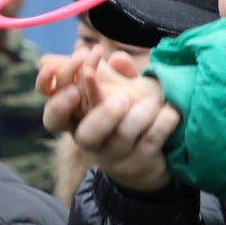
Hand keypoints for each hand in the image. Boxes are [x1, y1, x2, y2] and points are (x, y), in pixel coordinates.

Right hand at [43, 49, 175, 193]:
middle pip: (85, 135)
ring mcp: (113, 157)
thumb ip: (112, 73)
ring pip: (122, 138)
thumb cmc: (125, 116)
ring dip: (140, 116)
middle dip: (103, 116)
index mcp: (75, 122)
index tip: (70, 70)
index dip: (54, 96)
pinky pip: (149, 144)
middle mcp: (89, 142)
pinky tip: (171, 112)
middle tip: (122, 98)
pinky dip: (162, 124)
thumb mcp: (113, 91)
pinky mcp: (138, 165)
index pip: (55, 114)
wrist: (146, 160)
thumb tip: (117, 59)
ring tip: (155, 101)